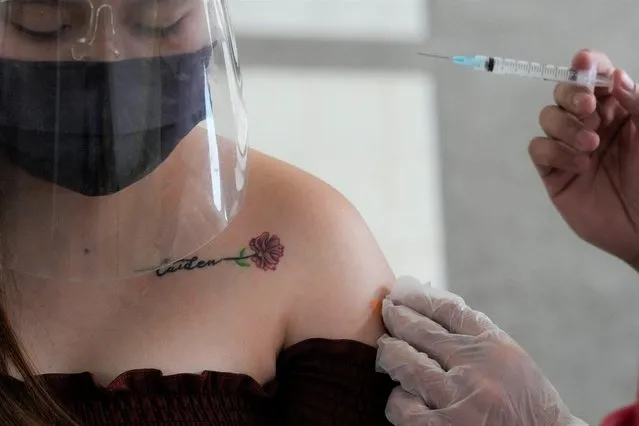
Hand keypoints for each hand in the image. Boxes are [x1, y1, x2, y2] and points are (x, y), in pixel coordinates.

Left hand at [376, 277, 585, 425]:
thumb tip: (430, 305)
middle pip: (420, 331)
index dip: (418, 297)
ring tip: (388, 352)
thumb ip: (475, 335)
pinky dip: (398, 400)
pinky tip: (402, 397)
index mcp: (494, 346)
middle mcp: (476, 368)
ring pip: (405, 363)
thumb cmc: (525, 403)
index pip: (447, 310)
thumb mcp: (511, 359)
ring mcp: (459, 399)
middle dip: (397, 317)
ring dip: (391, 354)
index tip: (401, 291)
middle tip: (387, 311)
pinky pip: (403, 407)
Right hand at [531, 49, 638, 269]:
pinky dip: (554, 152)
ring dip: (565, 126)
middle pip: (564, 93)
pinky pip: (538, 150)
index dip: (586, 66)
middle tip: (588, 109)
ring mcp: (569, 148)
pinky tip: (578, 166)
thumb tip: (614, 77)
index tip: (584, 63)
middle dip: (571, 95)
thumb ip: (636, 103)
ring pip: (548, 118)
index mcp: (619, 110)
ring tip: (591, 146)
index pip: (595, 77)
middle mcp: (591, 124)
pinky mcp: (553, 173)